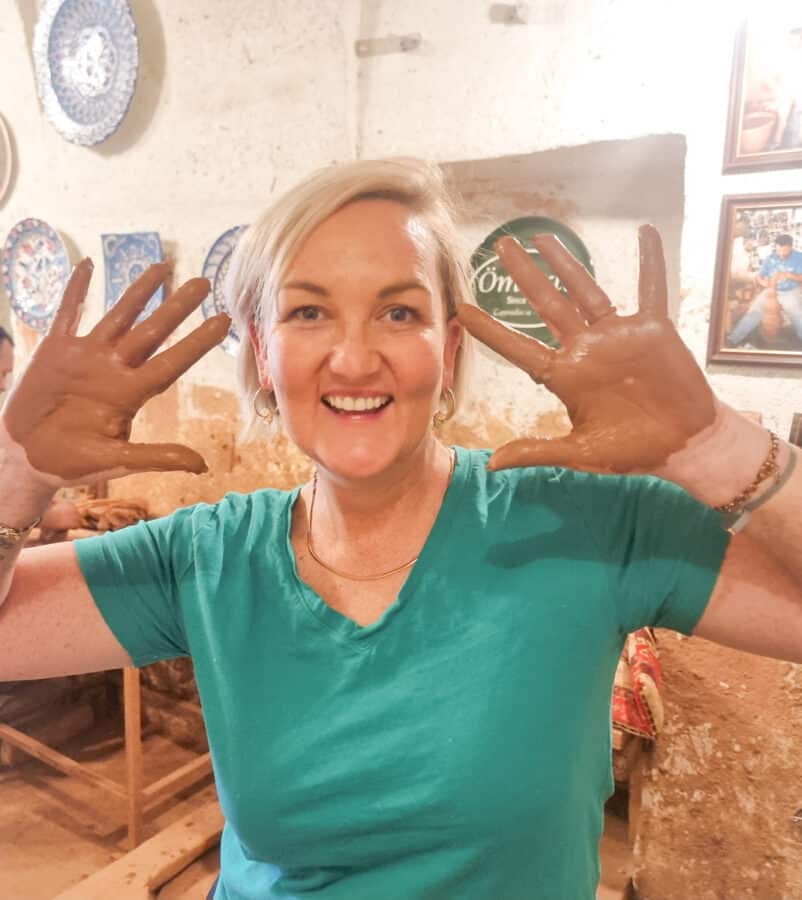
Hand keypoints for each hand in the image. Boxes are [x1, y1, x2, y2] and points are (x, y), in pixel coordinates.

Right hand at [3, 259, 229, 484]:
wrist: (25, 457)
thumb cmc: (72, 463)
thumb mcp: (115, 461)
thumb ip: (156, 458)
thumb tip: (202, 465)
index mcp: (130, 394)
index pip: (171, 362)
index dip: (197, 342)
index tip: (223, 321)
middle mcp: (114, 369)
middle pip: (152, 331)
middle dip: (176, 307)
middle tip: (203, 282)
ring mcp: (86, 357)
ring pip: (118, 316)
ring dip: (138, 291)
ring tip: (162, 266)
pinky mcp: (54, 350)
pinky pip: (67, 313)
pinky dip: (75, 290)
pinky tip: (87, 263)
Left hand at [456, 226, 715, 473]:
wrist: (683, 445)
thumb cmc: (631, 450)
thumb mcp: (581, 453)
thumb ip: (538, 451)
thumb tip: (493, 464)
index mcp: (564, 376)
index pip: (520, 347)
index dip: (491, 330)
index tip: (462, 310)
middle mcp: (585, 349)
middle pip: (546, 305)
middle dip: (524, 275)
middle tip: (500, 246)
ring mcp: (617, 336)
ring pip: (585, 290)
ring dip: (566, 262)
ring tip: (541, 236)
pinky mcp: (654, 330)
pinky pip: (652, 288)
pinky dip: (650, 261)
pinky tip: (645, 233)